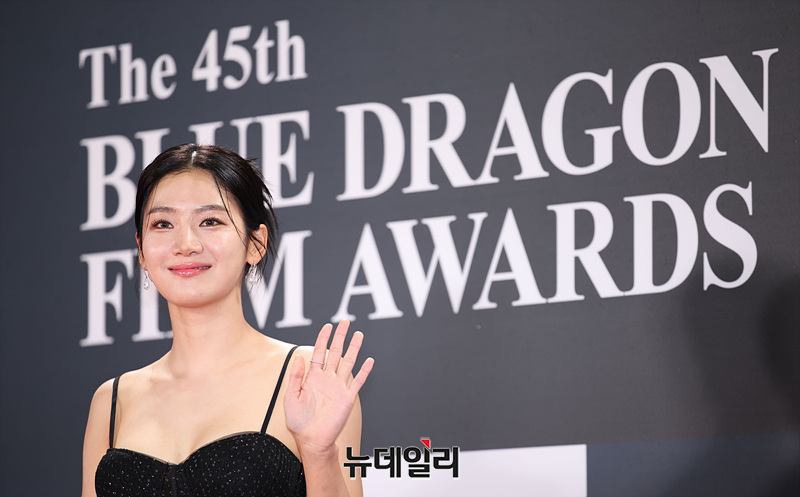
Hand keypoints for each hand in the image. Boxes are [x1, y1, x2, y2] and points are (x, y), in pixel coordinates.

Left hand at [284, 320, 373, 455]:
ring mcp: (338, 387)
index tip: (328, 326)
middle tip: (345, 323)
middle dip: (340, 337)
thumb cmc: (299, 422)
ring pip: (348, 362)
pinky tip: (369, 361)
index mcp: (313, 378)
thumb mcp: (291, 397)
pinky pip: (358, 381)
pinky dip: (364, 371)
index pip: (319, 353)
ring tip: (358, 335)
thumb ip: (295, 377)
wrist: (311, 440)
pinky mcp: (347, 398)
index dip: (323, 339)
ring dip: (353, 348)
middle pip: (335, 353)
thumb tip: (299, 357)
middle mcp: (327, 379)